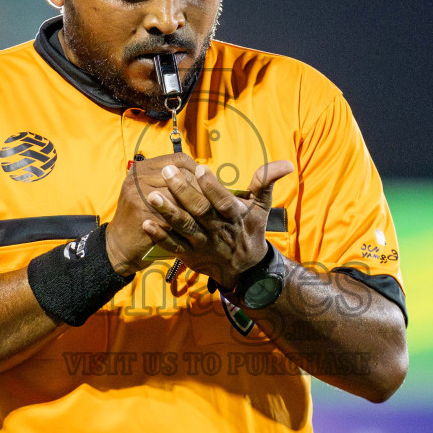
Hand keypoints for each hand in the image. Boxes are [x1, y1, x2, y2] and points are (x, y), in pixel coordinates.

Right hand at [104, 153, 204, 275]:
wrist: (120, 245)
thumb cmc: (143, 216)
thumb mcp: (151, 191)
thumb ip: (171, 181)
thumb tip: (204, 174)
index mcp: (142, 168)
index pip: (179, 160)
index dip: (198, 170)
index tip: (211, 182)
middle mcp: (138, 177)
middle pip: (182, 175)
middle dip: (202, 188)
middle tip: (217, 199)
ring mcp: (139, 196)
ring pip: (179, 196)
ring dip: (198, 205)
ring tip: (212, 213)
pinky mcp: (143, 216)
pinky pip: (174, 217)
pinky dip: (188, 221)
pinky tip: (200, 227)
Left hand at [141, 159, 294, 288]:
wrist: (244, 268)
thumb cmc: (250, 230)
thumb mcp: (262, 207)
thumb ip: (267, 182)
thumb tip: (287, 163)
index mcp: (234, 216)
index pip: (223, 200)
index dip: (211, 185)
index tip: (199, 167)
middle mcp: (217, 229)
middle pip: (199, 210)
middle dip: (182, 191)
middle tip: (167, 171)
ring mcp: (201, 243)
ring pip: (183, 227)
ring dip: (167, 212)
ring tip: (152, 196)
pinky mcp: (189, 254)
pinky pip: (172, 245)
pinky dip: (159, 236)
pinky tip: (145, 223)